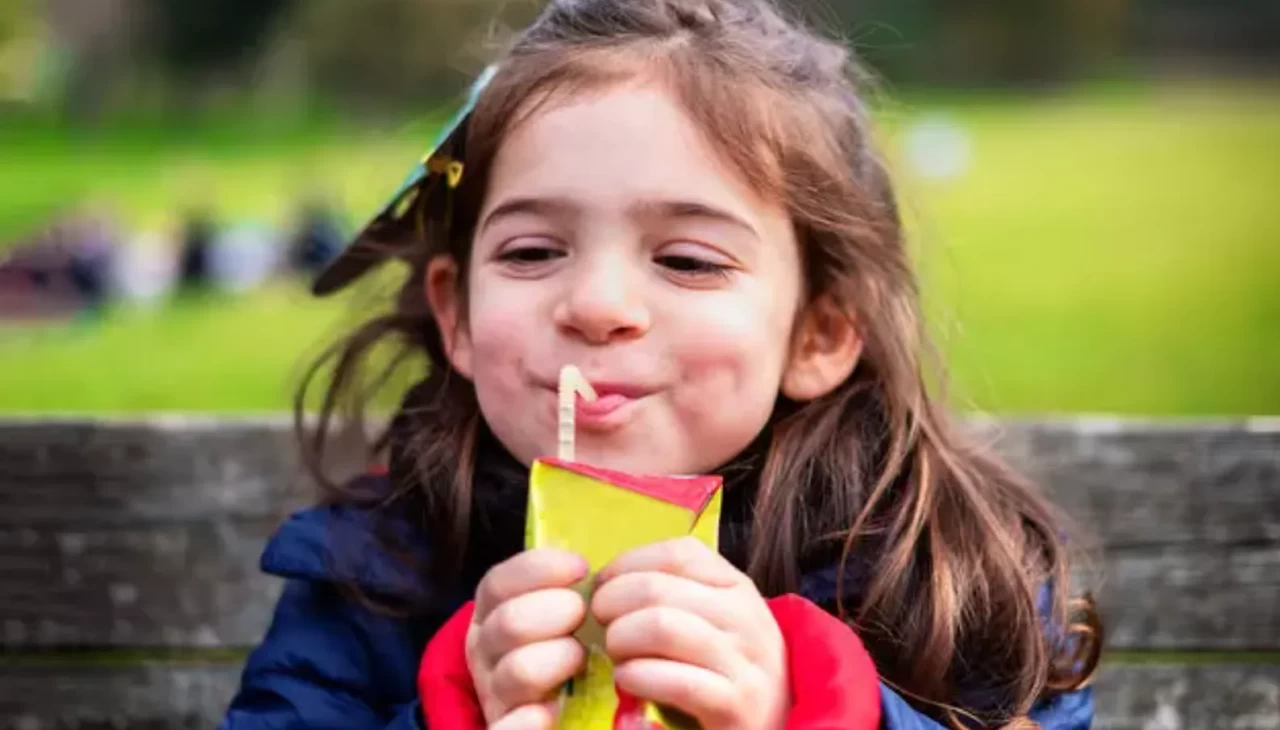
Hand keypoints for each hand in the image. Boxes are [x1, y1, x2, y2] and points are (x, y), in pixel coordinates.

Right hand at [466, 549, 588, 729]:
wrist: (543, 705)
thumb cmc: (556, 642)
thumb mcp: (549, 607)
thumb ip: (560, 585)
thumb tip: (586, 564)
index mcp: (490, 612)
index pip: (498, 583)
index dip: (538, 568)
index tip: (580, 568)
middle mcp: (485, 650)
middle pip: (509, 622)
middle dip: (555, 611)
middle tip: (582, 616)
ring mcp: (495, 692)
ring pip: (518, 671)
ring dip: (557, 660)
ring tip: (582, 660)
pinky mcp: (505, 727)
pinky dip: (527, 722)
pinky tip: (549, 710)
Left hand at [592, 537, 788, 729]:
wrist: (771, 727)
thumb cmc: (727, 671)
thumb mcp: (713, 621)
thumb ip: (674, 595)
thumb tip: (608, 581)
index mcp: (737, 586)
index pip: (677, 553)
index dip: (627, 564)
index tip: (603, 587)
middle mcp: (745, 616)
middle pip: (657, 588)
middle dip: (612, 604)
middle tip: (601, 625)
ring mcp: (746, 660)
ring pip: (661, 626)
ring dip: (622, 639)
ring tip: (616, 655)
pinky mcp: (738, 704)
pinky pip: (674, 679)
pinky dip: (637, 676)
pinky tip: (629, 680)